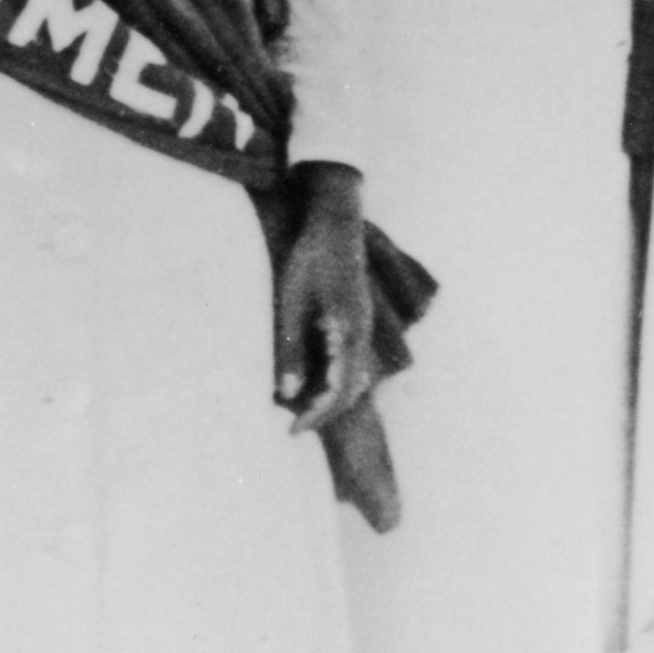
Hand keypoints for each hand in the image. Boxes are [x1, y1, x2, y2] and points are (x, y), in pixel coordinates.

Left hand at [271, 163, 385, 435]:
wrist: (335, 222)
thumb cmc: (309, 260)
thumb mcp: (290, 305)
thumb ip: (291, 350)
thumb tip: (287, 394)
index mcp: (348, 334)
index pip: (337, 392)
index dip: (316, 416)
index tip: (292, 431)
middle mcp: (363, 334)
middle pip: (351, 391)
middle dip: (324, 413)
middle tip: (295, 426)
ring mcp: (365, 326)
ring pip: (358, 377)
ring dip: (333, 397)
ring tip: (305, 409)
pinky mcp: (360, 318)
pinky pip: (356, 361)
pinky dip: (339, 380)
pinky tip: (318, 379)